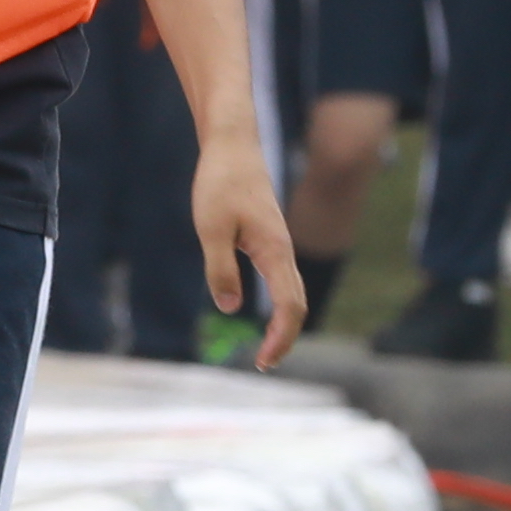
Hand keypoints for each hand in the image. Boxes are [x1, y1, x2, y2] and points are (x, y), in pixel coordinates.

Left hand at [192, 126, 303, 364]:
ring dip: (284, 323)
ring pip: (293, 292)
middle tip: (265, 364)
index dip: (280, 338)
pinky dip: (280, 304)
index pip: (290, 306)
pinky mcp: (269, 239)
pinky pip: (283, 280)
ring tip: (266, 349)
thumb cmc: (220, 183)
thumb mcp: (211, 228)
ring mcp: (278, 245)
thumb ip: (221, 268)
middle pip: (298, 304)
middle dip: (285, 337)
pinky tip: (264, 312)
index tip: (262, 361)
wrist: (232, 146)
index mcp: (274, 251)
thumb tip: (230, 307)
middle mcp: (283, 250)